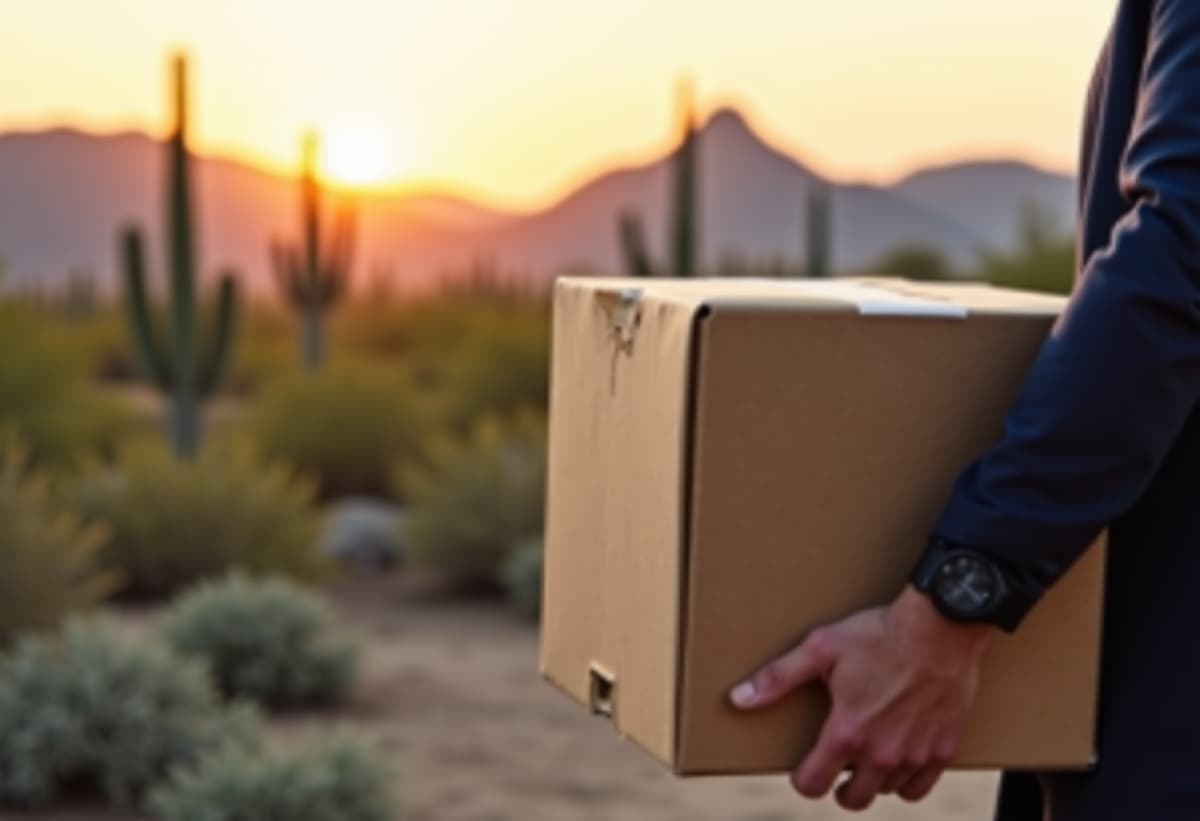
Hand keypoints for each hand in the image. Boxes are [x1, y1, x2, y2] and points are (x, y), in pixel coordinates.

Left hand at [729, 586, 994, 810]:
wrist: (939, 627)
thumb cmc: (877, 635)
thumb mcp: (819, 649)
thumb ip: (778, 679)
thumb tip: (738, 700)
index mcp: (846, 733)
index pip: (813, 784)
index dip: (803, 780)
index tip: (804, 769)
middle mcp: (881, 753)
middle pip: (853, 799)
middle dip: (839, 787)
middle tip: (837, 766)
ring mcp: (914, 755)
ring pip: (887, 791)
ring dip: (873, 780)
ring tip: (867, 755)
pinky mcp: (944, 749)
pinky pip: (920, 787)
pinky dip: (907, 780)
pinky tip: (899, 760)